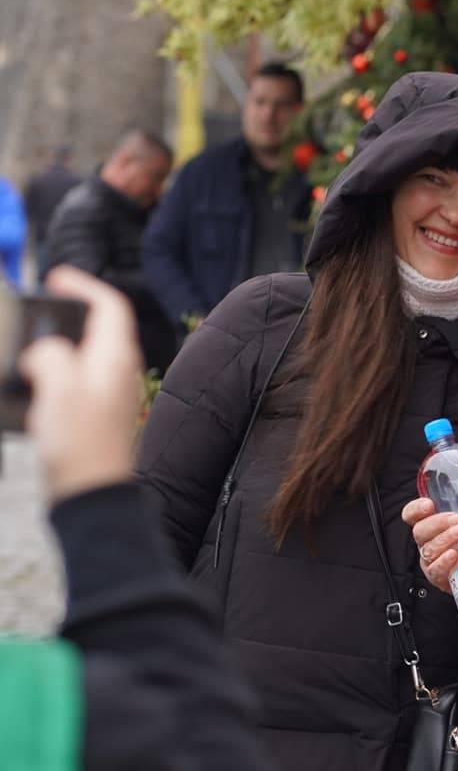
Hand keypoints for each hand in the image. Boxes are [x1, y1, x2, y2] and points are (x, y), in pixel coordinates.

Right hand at [18, 267, 144, 503]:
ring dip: (56, 347)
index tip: (58, 277)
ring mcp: (107, 395)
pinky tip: (31, 387)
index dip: (85, 286)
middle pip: (96, 329)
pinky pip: (71, 383)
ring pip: (81, 356)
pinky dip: (51, 375)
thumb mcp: (60, 389)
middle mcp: (117, 374)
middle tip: (38, 310)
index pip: (111, 307)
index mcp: (115, 359)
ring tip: (27, 348)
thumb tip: (45, 352)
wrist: (91, 494)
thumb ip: (51, 356)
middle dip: (67, 315)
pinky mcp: (93, 416)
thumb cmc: (81, 445)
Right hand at [402, 482, 457, 592]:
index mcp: (434, 524)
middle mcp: (429, 541)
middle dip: (437, 523)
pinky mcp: (439, 577)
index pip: (413, 514)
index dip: (416, 509)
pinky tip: (454, 556)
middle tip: (457, 519)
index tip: (429, 504)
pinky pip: (435, 570)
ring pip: (427, 549)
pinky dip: (443, 562)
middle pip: (420, 530)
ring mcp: (432, 560)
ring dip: (443, 540)